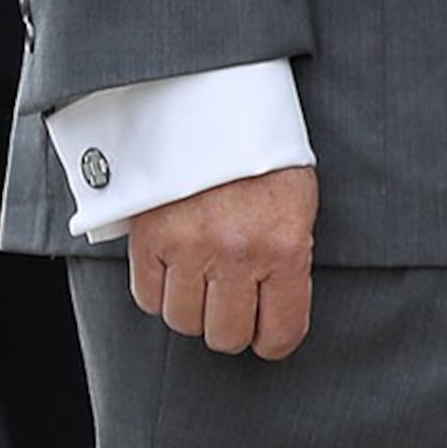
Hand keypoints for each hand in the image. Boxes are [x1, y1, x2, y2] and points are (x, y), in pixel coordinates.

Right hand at [126, 167, 318, 358]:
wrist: (218, 108)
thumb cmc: (266, 160)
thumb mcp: (298, 207)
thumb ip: (287, 261)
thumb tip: (273, 314)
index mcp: (285, 248)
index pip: (279, 333)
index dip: (274, 339)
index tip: (270, 332)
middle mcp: (236, 255)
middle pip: (224, 336)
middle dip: (233, 325)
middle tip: (236, 302)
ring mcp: (189, 248)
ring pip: (183, 321)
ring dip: (194, 308)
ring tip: (206, 278)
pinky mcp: (149, 239)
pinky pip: (148, 297)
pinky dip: (161, 291)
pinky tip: (177, 269)